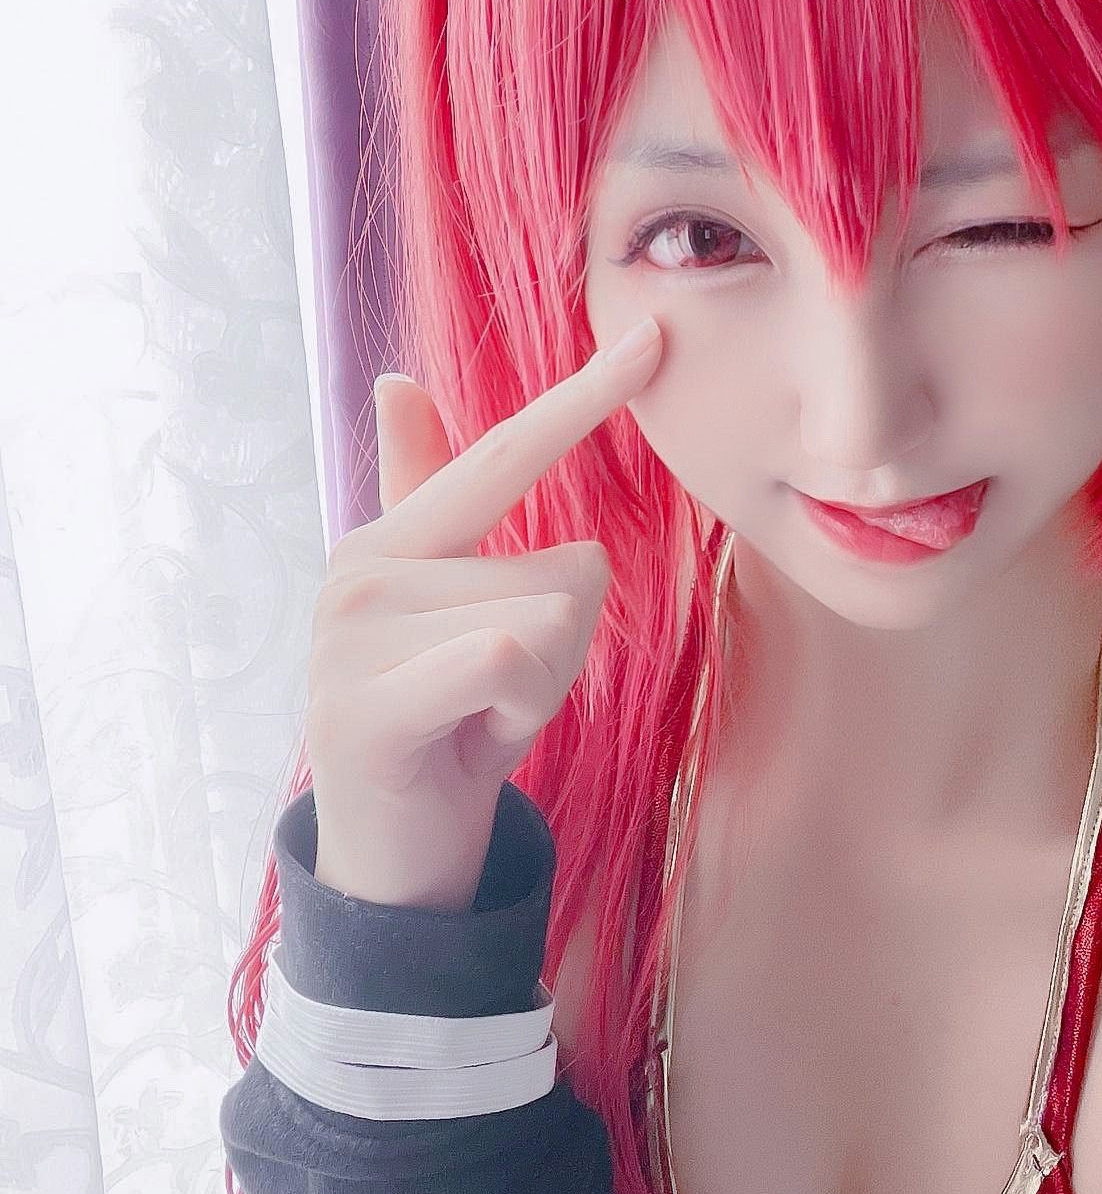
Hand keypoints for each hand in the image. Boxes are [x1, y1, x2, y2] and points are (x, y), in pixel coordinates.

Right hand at [303, 318, 662, 908]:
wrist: (393, 857)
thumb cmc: (442, 725)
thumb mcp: (451, 610)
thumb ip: (430, 497)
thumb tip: (395, 382)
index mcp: (389, 540)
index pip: (503, 455)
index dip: (583, 397)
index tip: (657, 336)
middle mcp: (361, 572)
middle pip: (564, 569)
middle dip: (566, 650)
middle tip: (496, 702)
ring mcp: (352, 639)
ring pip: (550, 622)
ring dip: (545, 693)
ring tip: (479, 724)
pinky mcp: (363, 707)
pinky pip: (504, 657)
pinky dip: (519, 705)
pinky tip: (471, 740)